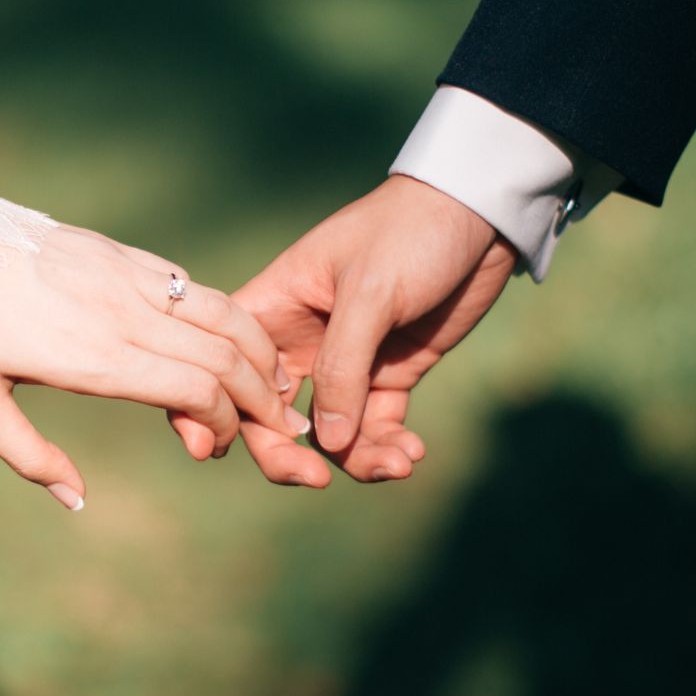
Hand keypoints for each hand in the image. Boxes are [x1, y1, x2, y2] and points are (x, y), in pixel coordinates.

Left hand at [0, 224, 309, 508]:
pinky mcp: (120, 252)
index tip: (212, 447)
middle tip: (278, 426)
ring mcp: (126, 276)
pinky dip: (225, 314)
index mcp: (94, 357)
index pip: (196, 389)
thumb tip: (77, 501)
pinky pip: (189, 285)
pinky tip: (230, 337)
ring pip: (222, 311)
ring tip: (276, 382)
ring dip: (259, 350)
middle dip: (263, 396)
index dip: (223, 423)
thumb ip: (29, 456)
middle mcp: (123, 313)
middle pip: (225, 354)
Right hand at [228, 175, 517, 484]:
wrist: (479, 215)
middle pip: (270, 415)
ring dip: (355, 458)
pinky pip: (375, 427)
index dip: (216, 409)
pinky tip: (412, 453)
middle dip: (287, 455)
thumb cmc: (410, 233)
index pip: (227, 366)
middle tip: (316, 481)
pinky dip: (388, 447)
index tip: (224, 449)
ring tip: (397, 463)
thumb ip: (343, 367)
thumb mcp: (370, 292)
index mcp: (273, 307)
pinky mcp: (390, 373)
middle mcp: (300, 340)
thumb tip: (326, 444)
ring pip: (329, 433)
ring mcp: (346, 361)